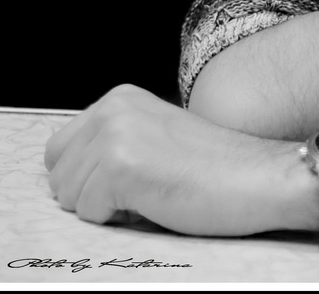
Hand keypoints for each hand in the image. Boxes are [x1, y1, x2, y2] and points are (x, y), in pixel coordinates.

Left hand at [44, 84, 313, 234]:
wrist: (261, 177)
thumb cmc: (218, 167)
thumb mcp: (157, 136)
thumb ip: (117, 141)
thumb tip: (72, 175)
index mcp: (120, 98)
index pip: (60, 150)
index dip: (91, 177)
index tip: (135, 177)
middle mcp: (112, 109)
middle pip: (58, 174)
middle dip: (91, 193)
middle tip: (145, 188)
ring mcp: (115, 136)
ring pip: (70, 196)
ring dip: (108, 207)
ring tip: (155, 192)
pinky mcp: (121, 167)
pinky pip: (89, 213)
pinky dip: (121, 219)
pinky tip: (158, 201)